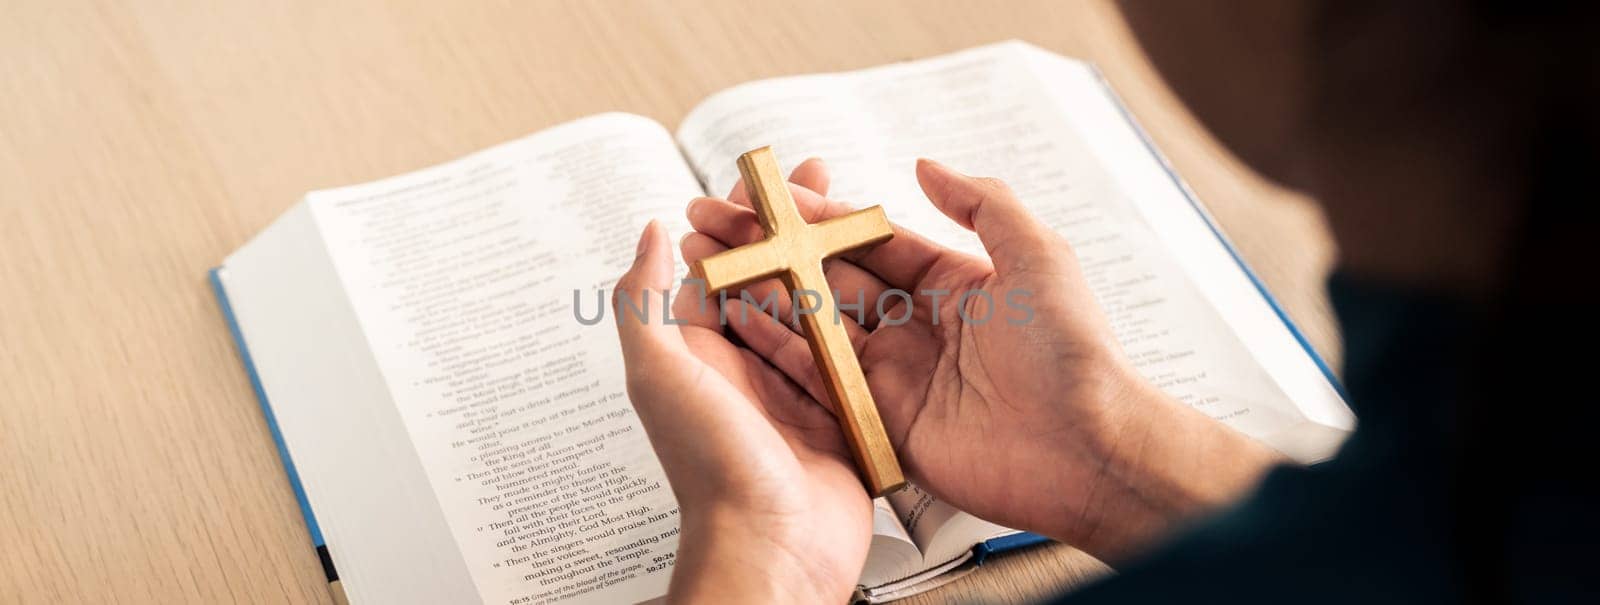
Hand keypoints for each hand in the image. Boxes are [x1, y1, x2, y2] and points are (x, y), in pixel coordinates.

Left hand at [612, 195, 870, 600]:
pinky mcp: (840, 417)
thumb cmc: (711, 469)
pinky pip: (854, 359)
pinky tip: (888, 288)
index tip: (762, 180)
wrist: (774, 548)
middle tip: (821, 183)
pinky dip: (868, 322)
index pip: (718, 270)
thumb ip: (644, 303)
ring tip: (857, 220)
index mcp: (701, 355)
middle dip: (794, 231)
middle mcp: (747, 370)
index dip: (740, 221)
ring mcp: (796, 393)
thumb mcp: (659, 374)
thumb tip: (652, 234)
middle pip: (773, 283)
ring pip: (817, 313)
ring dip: (834, 266)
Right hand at [682, 158, 1280, 559]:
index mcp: (954, 284)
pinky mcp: (881, 421)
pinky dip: (780, 351)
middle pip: (834, 280)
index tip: (774, 197)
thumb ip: (982, 203)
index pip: (872, 241)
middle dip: (778, 253)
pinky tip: (741, 321)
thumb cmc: (1073, 351)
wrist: (1084, 447)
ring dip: (768, 295)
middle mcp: (919, 327)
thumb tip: (927, 166)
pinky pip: (821, 380)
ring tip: (716, 266)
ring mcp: (897, 375)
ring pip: (818, 326)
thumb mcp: (1037, 254)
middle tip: (724, 228)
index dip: (821, 218)